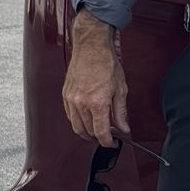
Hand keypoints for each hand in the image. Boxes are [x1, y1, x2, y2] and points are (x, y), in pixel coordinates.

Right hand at [62, 10, 129, 146]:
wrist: (91, 47)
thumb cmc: (106, 63)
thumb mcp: (120, 89)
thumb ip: (121, 112)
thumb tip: (124, 128)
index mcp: (97, 103)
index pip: (100, 133)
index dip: (107, 142)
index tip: (112, 143)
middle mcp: (81, 103)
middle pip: (88, 131)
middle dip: (99, 136)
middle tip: (109, 134)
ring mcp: (71, 99)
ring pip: (76, 126)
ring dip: (87, 131)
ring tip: (97, 129)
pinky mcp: (65, 94)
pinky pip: (69, 115)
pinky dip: (77, 121)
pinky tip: (86, 119)